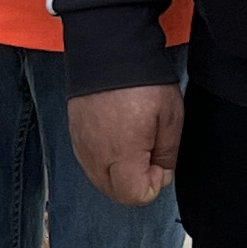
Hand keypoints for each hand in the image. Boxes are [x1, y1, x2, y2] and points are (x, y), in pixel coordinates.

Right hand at [68, 84, 182, 208]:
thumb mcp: (172, 117)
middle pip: (117, 193)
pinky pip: (90, 162)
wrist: (108, 50)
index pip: (136, 196)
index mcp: (122, 154)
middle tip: (149, 152)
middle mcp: (96, 156)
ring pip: (101, 180)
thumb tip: (162, 173)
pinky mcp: (74, 134)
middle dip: (137, 182)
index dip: (155, 183)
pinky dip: (105, 160)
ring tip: (134, 143)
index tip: (160, 160)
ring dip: (120, 173)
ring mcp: (81, 145)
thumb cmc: (142, 81)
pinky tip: (117, 138)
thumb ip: (168, 154)